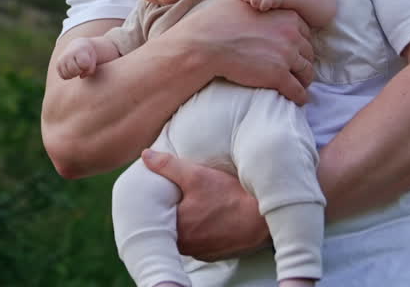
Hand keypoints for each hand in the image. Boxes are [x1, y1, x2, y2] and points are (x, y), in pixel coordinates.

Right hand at [55, 38, 97, 79]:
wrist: (78, 46)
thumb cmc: (88, 55)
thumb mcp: (93, 60)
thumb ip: (90, 70)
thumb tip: (81, 76)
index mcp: (78, 50)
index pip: (83, 64)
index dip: (87, 66)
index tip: (88, 62)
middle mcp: (68, 54)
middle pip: (74, 70)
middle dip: (80, 71)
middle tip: (82, 67)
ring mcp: (61, 59)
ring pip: (68, 75)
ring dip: (74, 75)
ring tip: (77, 68)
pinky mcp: (58, 65)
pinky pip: (63, 76)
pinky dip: (69, 76)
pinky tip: (72, 71)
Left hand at [141, 149, 269, 261]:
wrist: (263, 220)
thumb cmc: (230, 197)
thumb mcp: (197, 175)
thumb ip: (168, 166)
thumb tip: (146, 155)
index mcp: (177, 229)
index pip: (156, 218)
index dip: (158, 205)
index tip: (163, 194)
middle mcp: (186, 246)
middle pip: (170, 229)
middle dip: (173, 214)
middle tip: (179, 198)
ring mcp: (201, 252)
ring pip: (185, 237)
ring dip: (187, 225)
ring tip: (194, 207)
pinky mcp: (215, 255)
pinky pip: (200, 243)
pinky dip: (201, 232)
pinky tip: (209, 219)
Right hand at [167, 0, 314, 103]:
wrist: (206, 42)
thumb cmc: (217, 19)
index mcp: (286, 15)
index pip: (304, 32)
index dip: (300, 42)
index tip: (295, 50)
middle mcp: (291, 34)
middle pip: (308, 52)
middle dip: (303, 60)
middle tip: (298, 69)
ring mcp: (286, 56)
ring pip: (307, 71)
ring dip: (305, 79)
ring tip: (301, 85)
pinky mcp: (278, 76)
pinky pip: (297, 90)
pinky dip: (300, 96)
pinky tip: (299, 99)